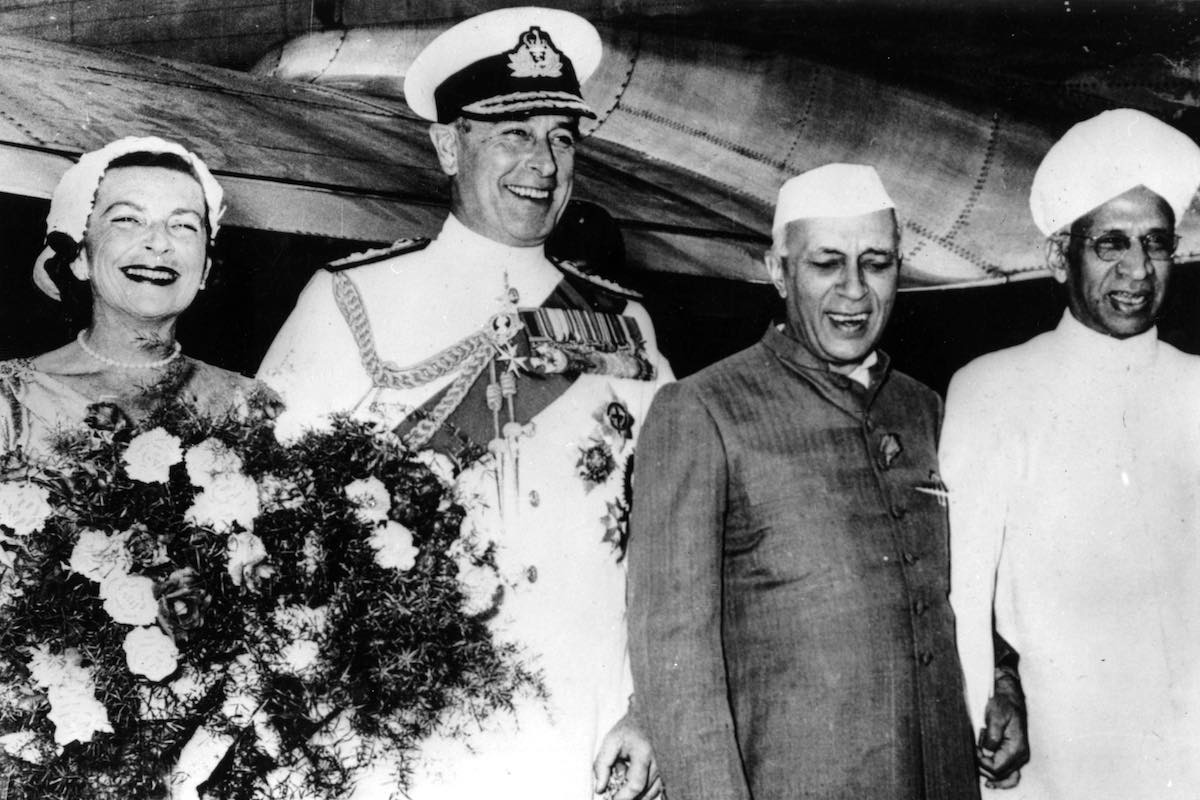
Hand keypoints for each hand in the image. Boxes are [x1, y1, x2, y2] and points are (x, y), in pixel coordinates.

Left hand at [592, 712, 663, 799]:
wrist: (647, 718)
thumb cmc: (629, 730)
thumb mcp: (610, 742)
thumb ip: (602, 765)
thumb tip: (600, 788)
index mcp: (643, 753)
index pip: (635, 785)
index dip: (623, 797)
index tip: (612, 799)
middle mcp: (659, 762)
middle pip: (644, 792)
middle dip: (628, 796)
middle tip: (616, 790)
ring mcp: (666, 767)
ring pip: (652, 793)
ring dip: (637, 795)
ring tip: (625, 782)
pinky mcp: (668, 771)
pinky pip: (657, 789)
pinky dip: (645, 791)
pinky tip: (635, 784)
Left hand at [978, 667, 1028, 788]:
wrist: (1010, 696)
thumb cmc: (1003, 704)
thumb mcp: (995, 716)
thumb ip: (992, 736)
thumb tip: (987, 752)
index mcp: (1016, 748)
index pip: (995, 768)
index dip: (981, 761)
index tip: (973, 748)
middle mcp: (1020, 756)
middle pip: (998, 775)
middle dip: (982, 765)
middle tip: (975, 748)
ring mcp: (1019, 757)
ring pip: (1004, 777)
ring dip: (988, 770)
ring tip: (979, 754)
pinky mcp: (1014, 755)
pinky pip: (1009, 774)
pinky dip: (1000, 778)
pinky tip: (990, 782)